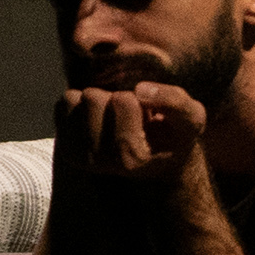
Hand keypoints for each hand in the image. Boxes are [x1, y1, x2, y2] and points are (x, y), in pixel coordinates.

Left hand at [54, 80, 207, 182]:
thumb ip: (175, 102)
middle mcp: (100, 162)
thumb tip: (140, 90)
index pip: (122, 100)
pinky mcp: (66, 147)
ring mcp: (79, 157)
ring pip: (73, 99)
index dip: (137, 97)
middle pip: (93, 97)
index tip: (148, 115)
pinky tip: (99, 119)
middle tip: (130, 116)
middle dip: (112, 96)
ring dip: (95, 99)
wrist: (156, 164)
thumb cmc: (174, 137)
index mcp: (130, 157)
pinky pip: (63, 104)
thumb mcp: (191, 118)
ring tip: (115, 119)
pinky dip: (79, 102)